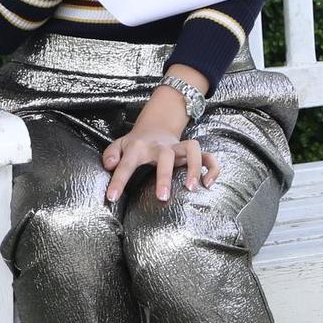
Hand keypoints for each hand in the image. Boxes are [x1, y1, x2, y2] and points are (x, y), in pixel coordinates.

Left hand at [100, 99, 218, 202]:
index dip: (119, 179)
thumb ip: (110, 154)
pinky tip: (209, 184)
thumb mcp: (119, 145)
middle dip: (164, 176)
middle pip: (165, 155)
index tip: (112, 197)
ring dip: (194, 167)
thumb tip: (109, 165)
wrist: (156, 125)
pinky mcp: (191, 152)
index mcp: (139, 147)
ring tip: (192, 188)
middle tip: (163, 197)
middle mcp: (161, 146)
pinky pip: (208, 156)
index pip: (127, 163)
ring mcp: (178, 148)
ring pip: (192, 149)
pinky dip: (212, 168)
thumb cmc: (135, 143)